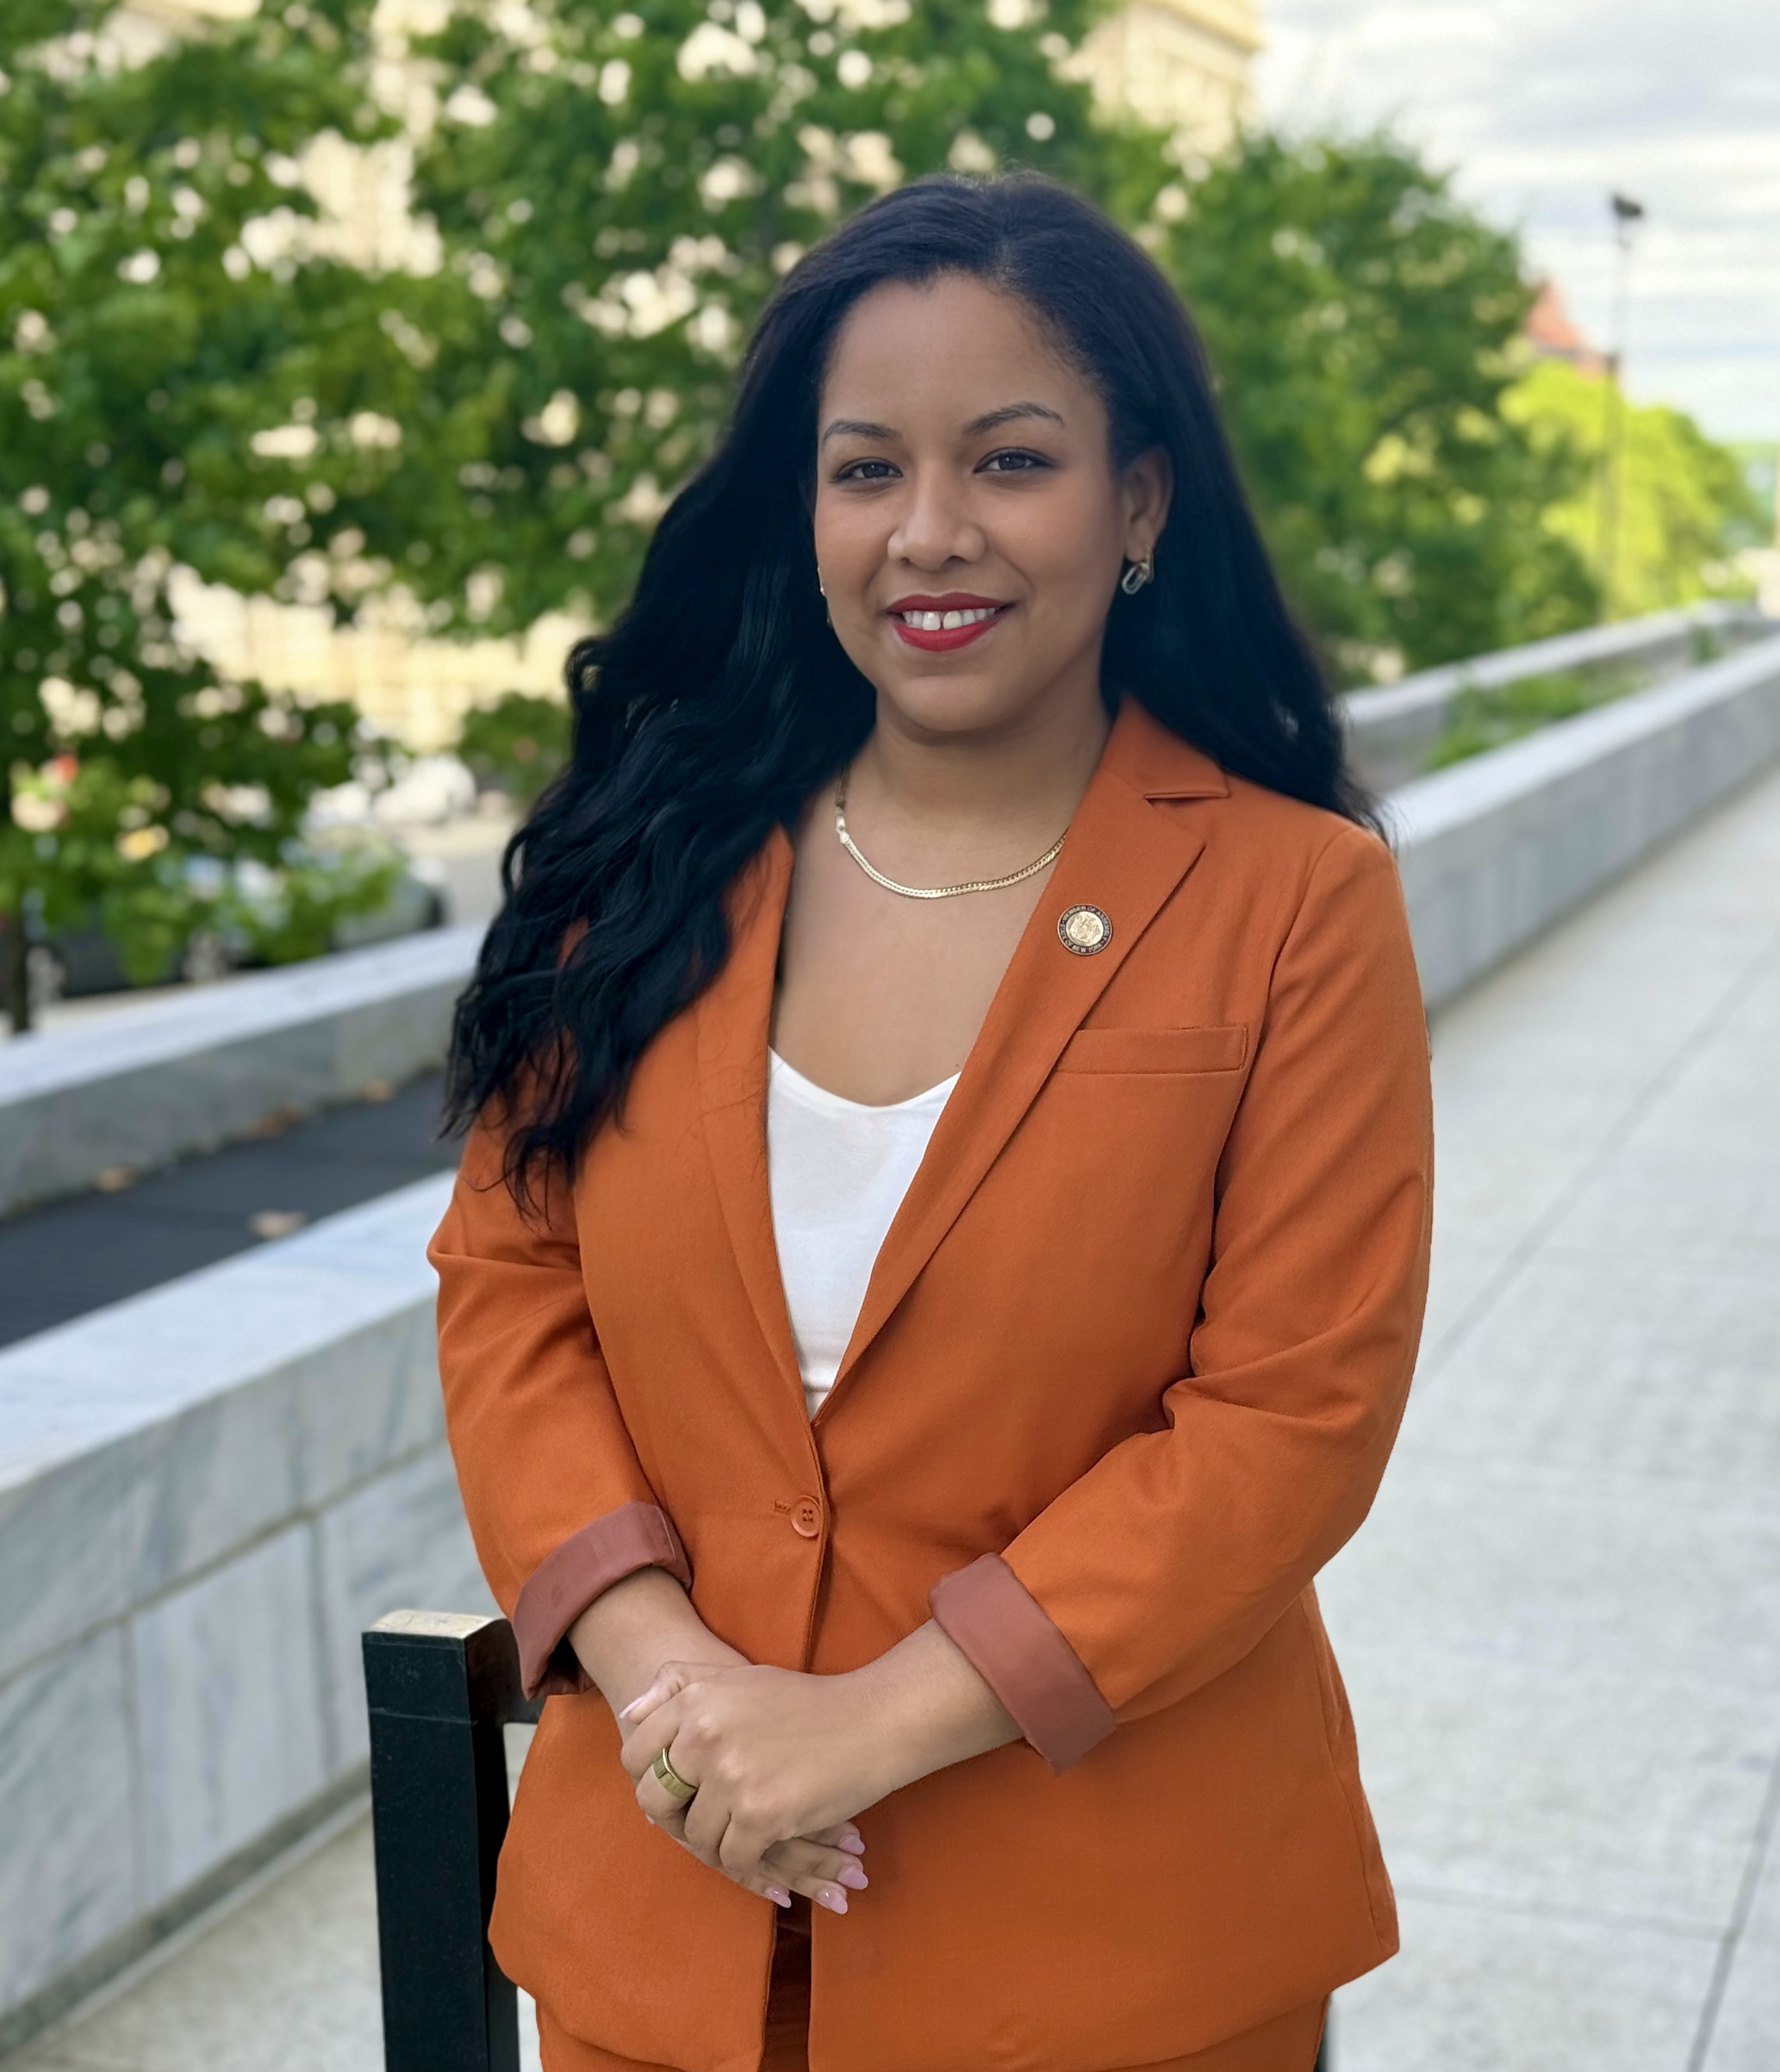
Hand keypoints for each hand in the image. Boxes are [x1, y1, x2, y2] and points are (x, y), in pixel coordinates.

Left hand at [620, 1662, 870, 1910]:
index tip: (674, 1790)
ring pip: (694, 1835)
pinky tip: (763, 1852)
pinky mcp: (760, 1815)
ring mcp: (731, 1777)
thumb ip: (680, 1688)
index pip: (636, 1753)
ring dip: (715, 1844)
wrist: (870, 1722)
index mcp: (696, 1700)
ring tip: (739, 1837)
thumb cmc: (806, 1702)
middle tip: (701, 1821)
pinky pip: (731, 1857)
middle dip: (673, 1818)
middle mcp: (704, 1735)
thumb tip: (628, 1714)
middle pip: (655, 1799)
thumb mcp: (738, 1680)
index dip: (648, 1778)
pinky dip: (745, 1863)